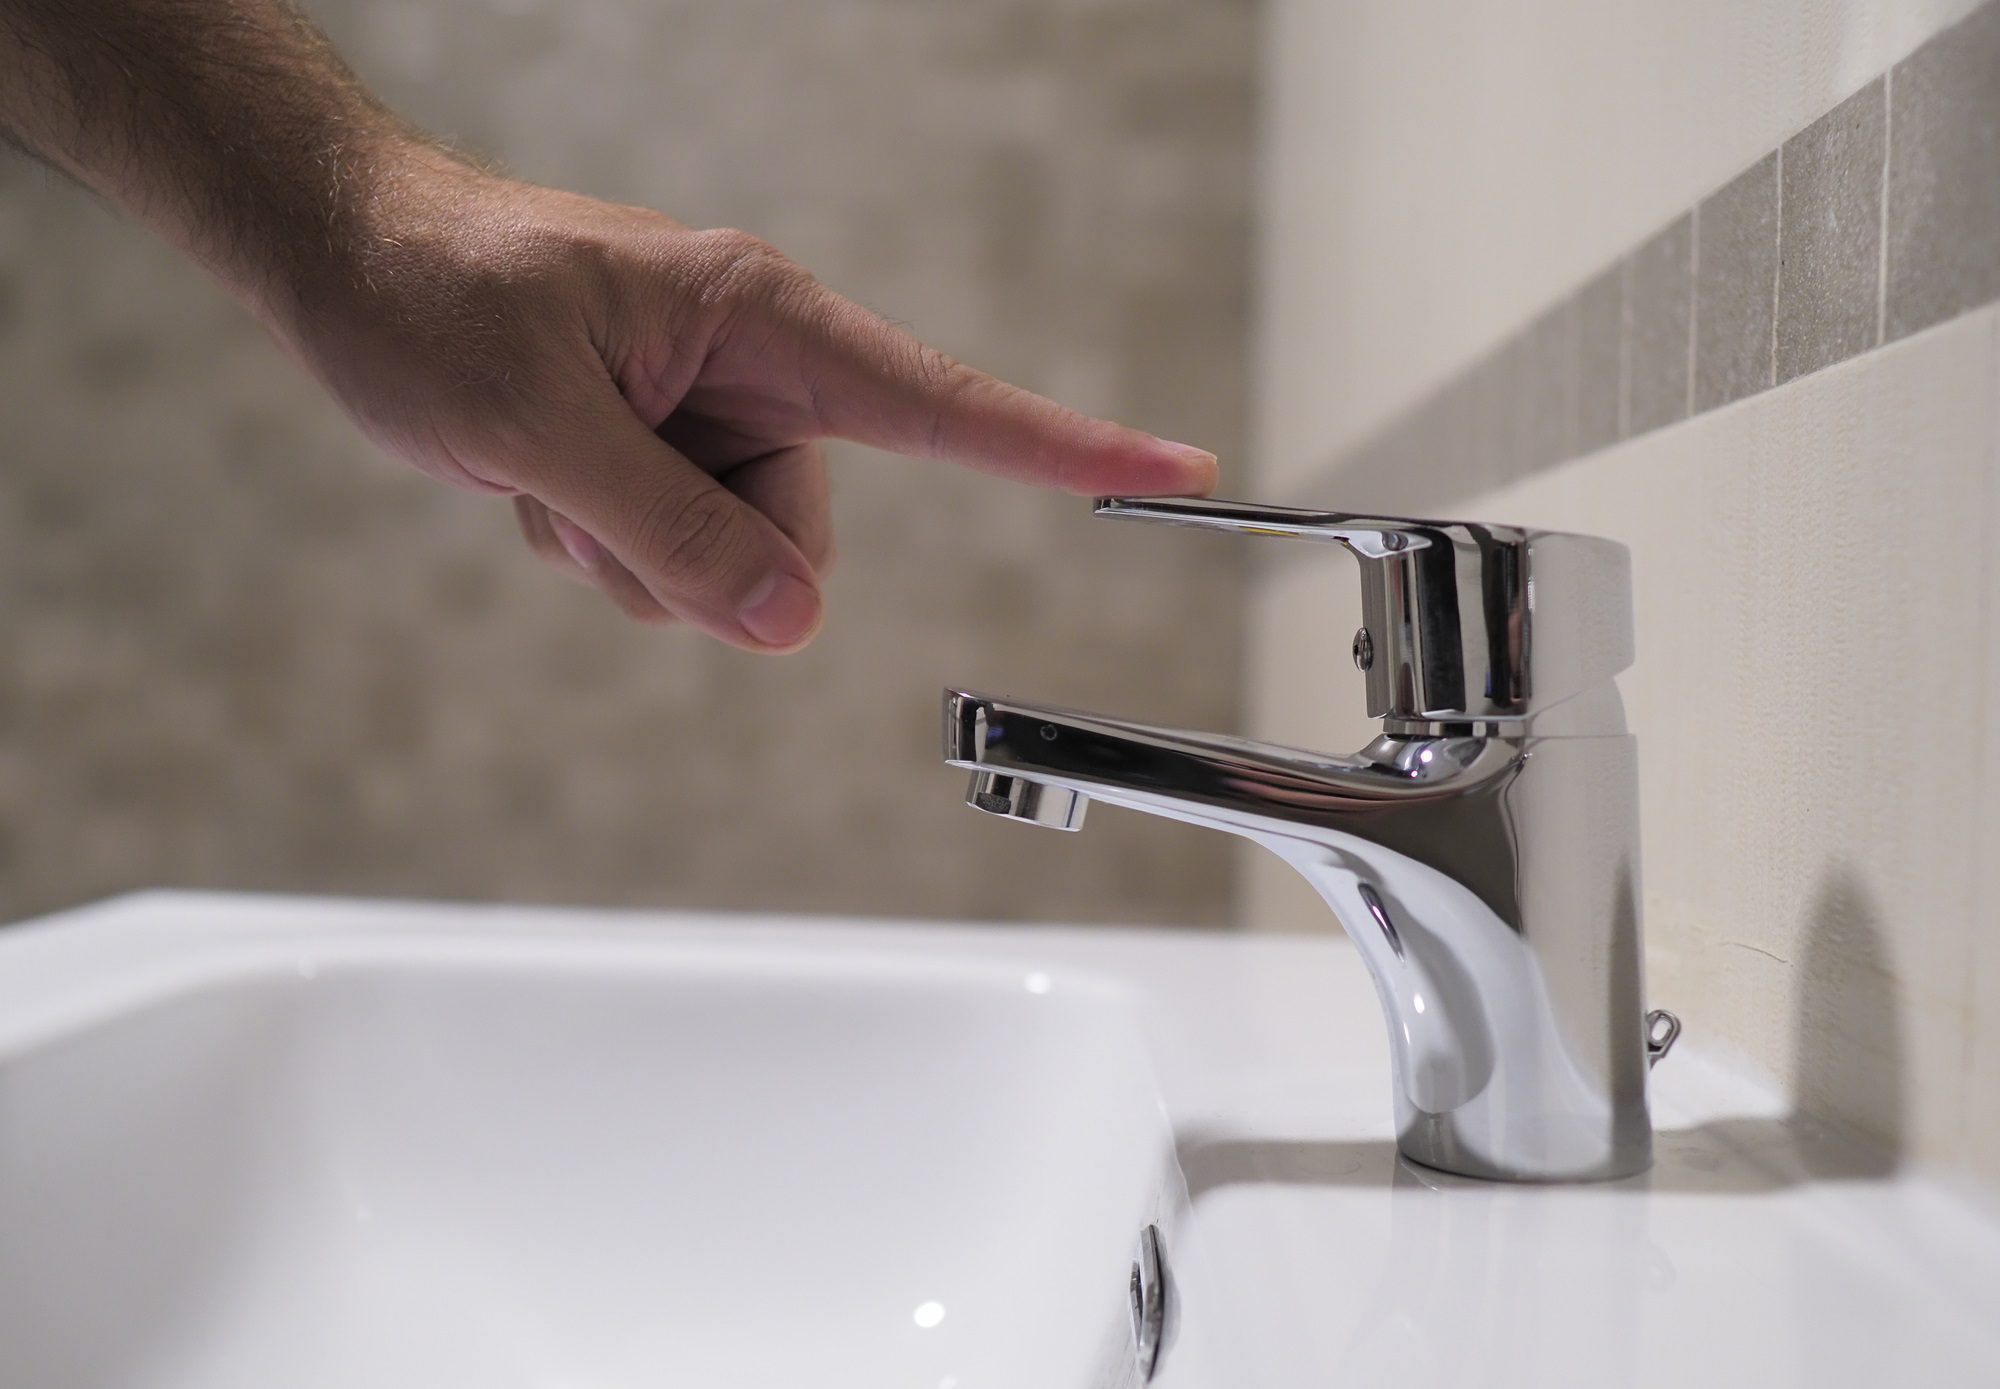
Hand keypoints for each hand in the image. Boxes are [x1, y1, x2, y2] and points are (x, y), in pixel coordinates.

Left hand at [275, 150, 1218, 649]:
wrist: (346, 260)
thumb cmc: (432, 294)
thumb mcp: (538, 424)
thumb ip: (672, 531)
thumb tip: (792, 625)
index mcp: (759, 319)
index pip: (942, 404)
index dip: (1063, 447)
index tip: (1175, 467)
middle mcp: (754, 369)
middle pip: (803, 538)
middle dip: (699, 557)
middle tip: (588, 498)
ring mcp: (712, 416)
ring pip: (733, 563)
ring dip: (633, 555)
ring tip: (547, 470)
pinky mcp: (669, 453)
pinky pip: (674, 560)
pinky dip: (602, 545)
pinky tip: (539, 478)